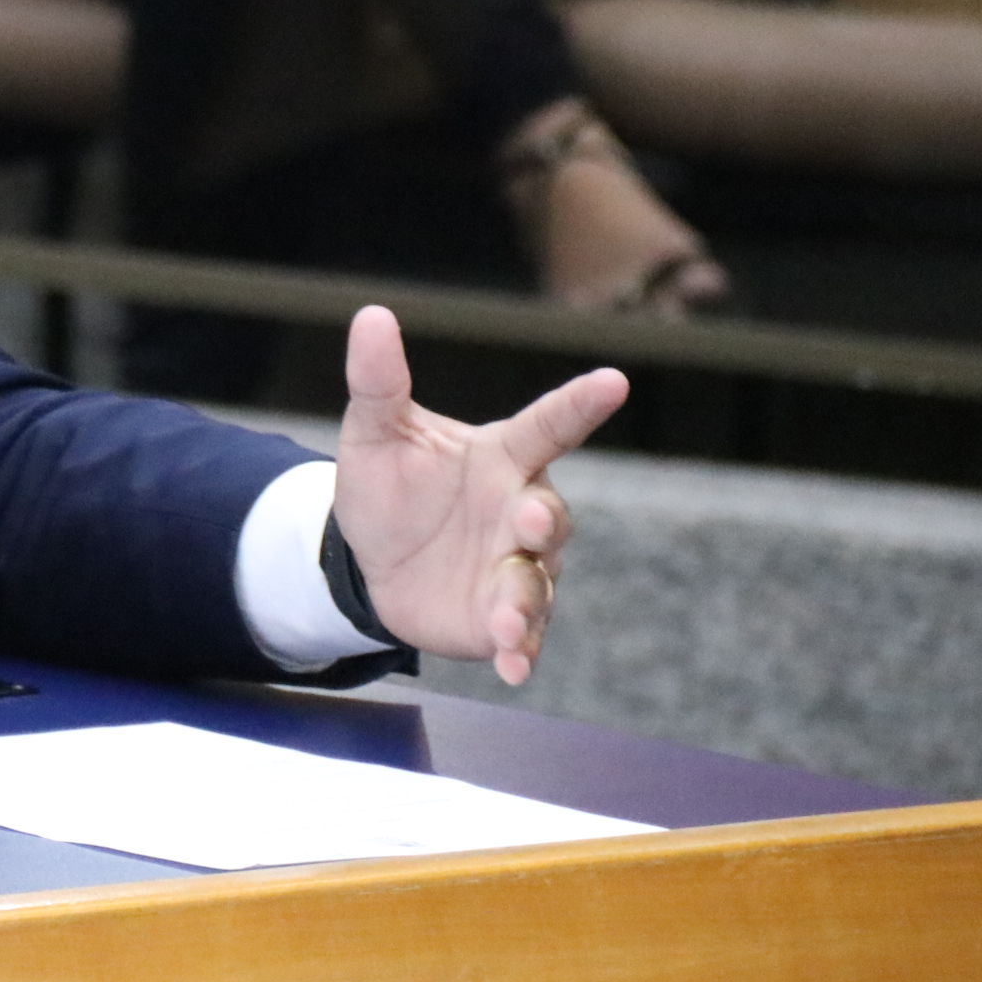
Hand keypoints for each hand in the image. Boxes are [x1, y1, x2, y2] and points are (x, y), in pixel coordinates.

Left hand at [332, 305, 624, 683]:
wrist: (369, 561)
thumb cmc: (387, 486)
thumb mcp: (373, 432)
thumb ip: (378, 380)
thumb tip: (370, 314)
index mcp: (501, 456)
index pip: (549, 425)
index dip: (580, 404)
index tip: (613, 381)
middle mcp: (521, 510)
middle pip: (551, 514)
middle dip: (545, 518)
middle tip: (528, 517)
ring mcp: (517, 566)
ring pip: (537, 581)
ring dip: (524, 599)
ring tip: (505, 618)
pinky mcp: (502, 617)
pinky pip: (523, 636)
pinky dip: (521, 652)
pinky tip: (513, 667)